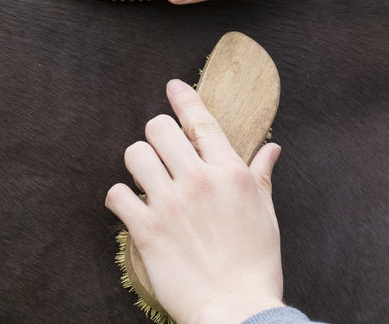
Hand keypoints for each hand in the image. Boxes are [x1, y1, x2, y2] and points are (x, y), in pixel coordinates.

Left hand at [105, 79, 284, 323]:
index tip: (173, 86)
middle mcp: (198, 180)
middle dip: (157, 134)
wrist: (237, 310)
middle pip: (159, 128)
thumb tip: (272, 148)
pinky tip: (130, 207)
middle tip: (161, 151)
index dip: (184, 97)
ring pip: (135, 154)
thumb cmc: (256, 264)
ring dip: (138, 163)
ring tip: (146, 178)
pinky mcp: (146, 229)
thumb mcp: (266, 214)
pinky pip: (117, 194)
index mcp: (230, 172)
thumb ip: (261, 176)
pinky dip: (119, 198)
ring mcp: (170, 204)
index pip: (201, 120)